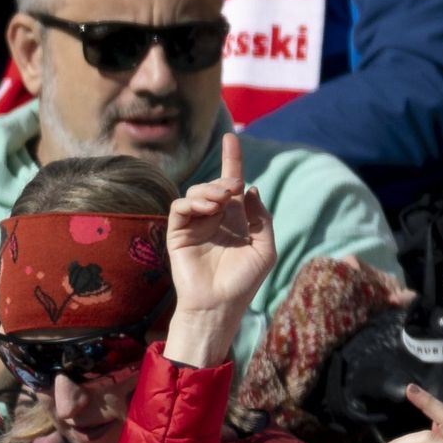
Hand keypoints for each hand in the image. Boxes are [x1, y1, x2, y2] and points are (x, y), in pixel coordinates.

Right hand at [164, 133, 276, 366]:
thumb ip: (261, 219)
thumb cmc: (244, 282)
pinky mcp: (177, 233)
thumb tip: (251, 188)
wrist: (220, 304)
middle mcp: (214, 219)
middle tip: (232, 189)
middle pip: (215, 186)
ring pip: (197, 192)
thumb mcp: (265, 249)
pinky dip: (192, 201)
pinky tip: (206, 207)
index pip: (233, 185)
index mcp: (236, 220)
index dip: (233, 161)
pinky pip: (180, 206)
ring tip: (219, 200)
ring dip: (209, 190)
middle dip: (224, 180)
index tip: (231, 138)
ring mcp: (195, 225)